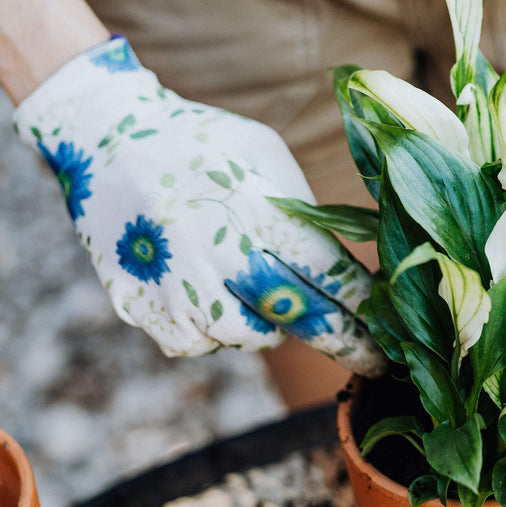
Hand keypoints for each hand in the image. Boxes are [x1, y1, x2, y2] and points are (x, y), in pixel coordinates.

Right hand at [13, 37, 385, 375]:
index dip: (368, 312)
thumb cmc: (205, 147)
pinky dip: (214, 326)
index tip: (395, 336)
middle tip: (379, 364)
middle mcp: (221, 257)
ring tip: (246, 275)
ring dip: (266, 321)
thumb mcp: (268, 157)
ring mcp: (179, 290)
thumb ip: (308, 216)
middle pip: (302, 321)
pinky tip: (203, 284)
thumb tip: (357, 271)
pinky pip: (202, 344)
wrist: (107, 140)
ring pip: (253, 338)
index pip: (331, 277)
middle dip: (348, 346)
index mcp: (259, 214)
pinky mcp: (145, 311)